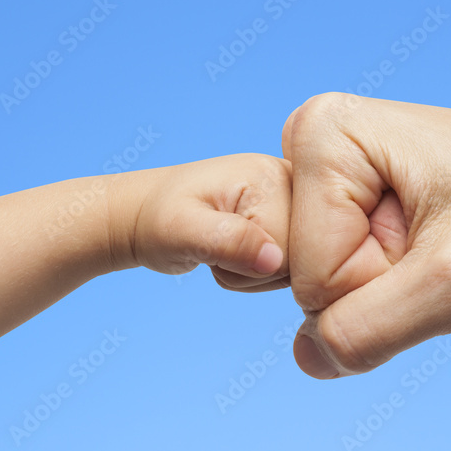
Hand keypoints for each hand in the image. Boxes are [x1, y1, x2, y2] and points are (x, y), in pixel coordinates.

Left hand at [111, 154, 291, 291]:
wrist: (147, 212)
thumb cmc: (157, 218)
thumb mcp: (181, 230)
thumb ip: (228, 241)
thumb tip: (274, 260)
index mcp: (272, 176)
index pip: (294, 252)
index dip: (253, 268)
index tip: (218, 248)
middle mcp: (293, 182)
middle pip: (302, 262)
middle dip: (256, 271)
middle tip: (219, 250)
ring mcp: (294, 200)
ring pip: (299, 269)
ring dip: (256, 274)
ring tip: (224, 250)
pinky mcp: (290, 216)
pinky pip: (292, 268)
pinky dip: (260, 272)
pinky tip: (237, 253)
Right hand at [283, 93, 450, 377]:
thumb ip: (370, 330)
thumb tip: (307, 359)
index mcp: (324, 133)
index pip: (312, 274)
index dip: (383, 283)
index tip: (439, 239)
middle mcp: (310, 142)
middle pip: (303, 278)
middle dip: (377, 288)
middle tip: (439, 246)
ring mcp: (322, 175)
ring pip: (319, 288)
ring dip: (385, 291)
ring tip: (434, 245)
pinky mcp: (338, 203)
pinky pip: (335, 282)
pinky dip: (385, 287)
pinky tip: (421, 249)